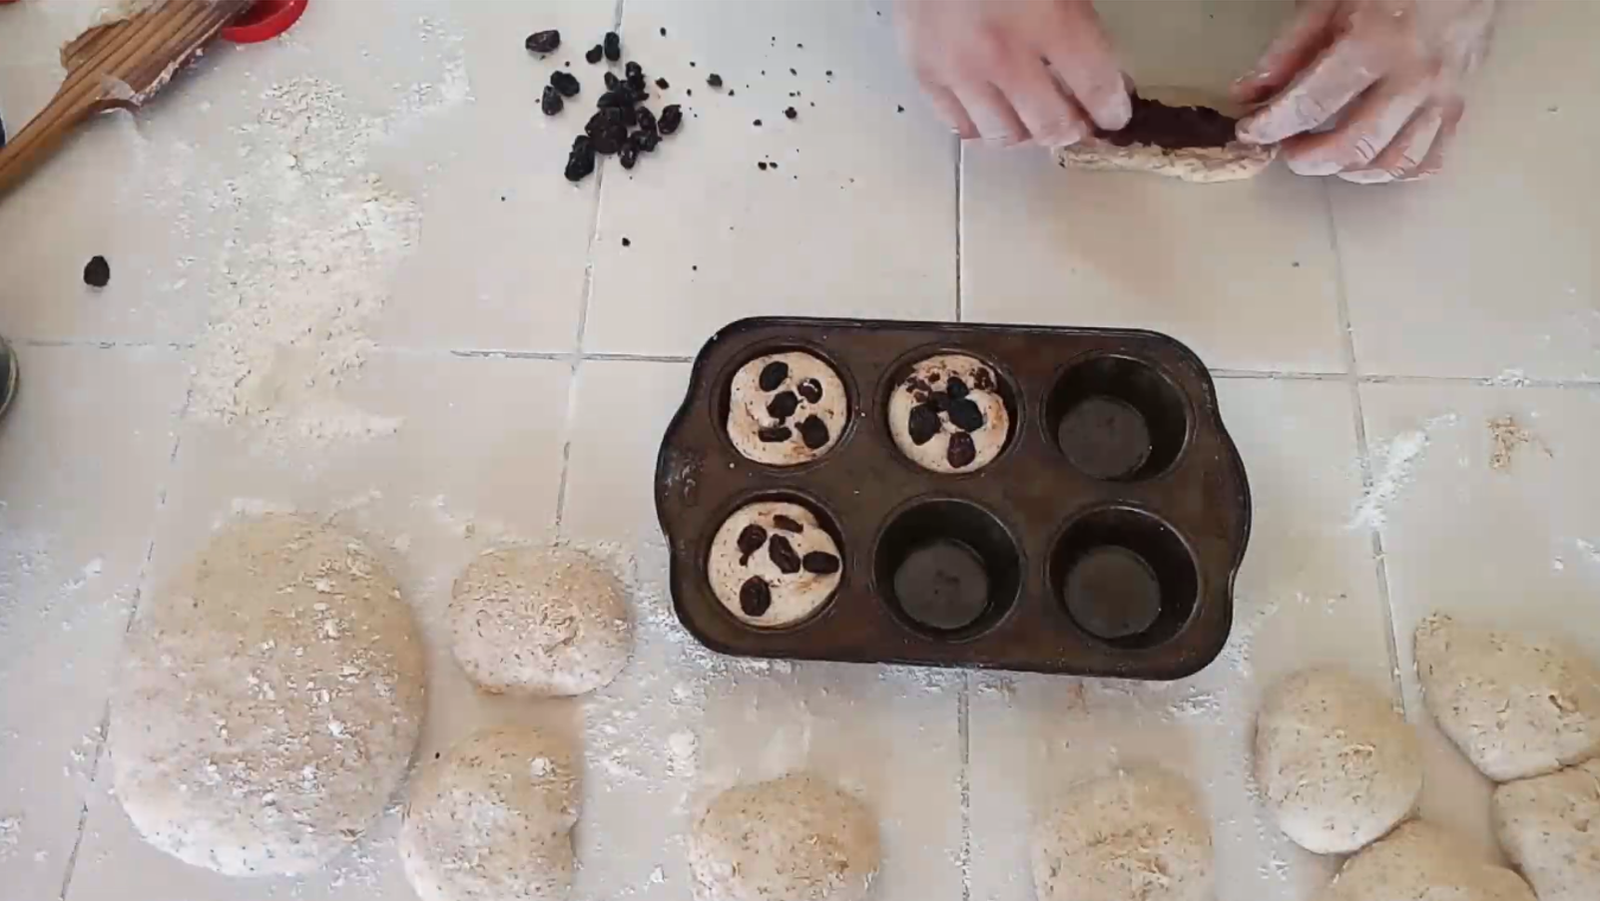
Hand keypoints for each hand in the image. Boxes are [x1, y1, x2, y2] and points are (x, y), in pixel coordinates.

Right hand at [895, 0, 1130, 146]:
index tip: (1113, 115)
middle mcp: (1004, 55)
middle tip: (1076, 121)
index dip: (1112, 110)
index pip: (1096, 87)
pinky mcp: (925, 74)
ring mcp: (959, 70)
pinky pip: (960, 126)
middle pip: (1050, 126)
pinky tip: (992, 110)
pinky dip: (983, 126)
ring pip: (1004, 137)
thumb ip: (1079, 21)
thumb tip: (1099, 73)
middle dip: (1072, 129)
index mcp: (1049, 18)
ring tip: (1032, 117)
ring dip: (1027, 133)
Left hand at [1232, 0, 1494, 181]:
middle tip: (1286, 145)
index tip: (1249, 132)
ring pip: (1392, 162)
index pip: (1311, 104)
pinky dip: (1393, 170)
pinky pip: (1429, 159)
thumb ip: (1287, 49)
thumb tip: (1248, 95)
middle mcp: (1414, 76)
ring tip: (1322, 152)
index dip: (1271, 125)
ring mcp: (1442, 95)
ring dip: (1347, 169)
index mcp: (1376, 43)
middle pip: (1352, 145)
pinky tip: (1368, 158)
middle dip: (1307, 157)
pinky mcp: (1461, 104)